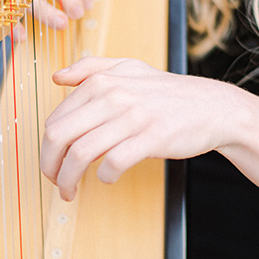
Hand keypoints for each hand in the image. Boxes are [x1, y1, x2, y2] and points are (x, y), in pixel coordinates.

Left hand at [40, 56, 238, 200]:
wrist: (213, 107)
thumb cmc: (167, 92)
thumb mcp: (129, 68)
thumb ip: (90, 68)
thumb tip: (57, 77)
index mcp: (101, 81)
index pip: (55, 120)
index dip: (46, 148)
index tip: (52, 163)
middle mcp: (113, 95)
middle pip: (59, 136)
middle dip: (48, 165)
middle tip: (53, 181)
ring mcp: (133, 117)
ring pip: (80, 153)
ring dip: (68, 179)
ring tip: (69, 190)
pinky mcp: (152, 138)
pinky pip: (113, 163)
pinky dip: (104, 176)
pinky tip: (107, 178)